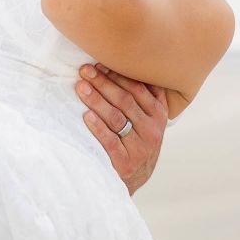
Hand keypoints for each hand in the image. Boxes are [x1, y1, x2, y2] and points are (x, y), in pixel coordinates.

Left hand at [76, 63, 167, 193]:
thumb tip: (120, 62)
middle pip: (125, 100)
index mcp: (159, 114)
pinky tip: (86, 116)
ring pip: (116, 118)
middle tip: (85, 71)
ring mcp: (141, 147)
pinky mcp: (126, 164)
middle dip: (103, 82)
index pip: (138, 88)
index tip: (99, 62)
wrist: (135, 177)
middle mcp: (153, 129)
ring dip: (96, 100)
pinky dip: (98, 127)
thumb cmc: (137, 139)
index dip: (117, 73)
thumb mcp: (148, 118)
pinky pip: (110, 141)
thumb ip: (143, 96)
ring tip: (80, 87)